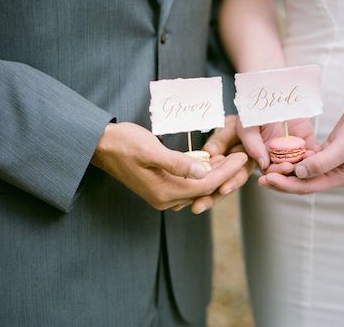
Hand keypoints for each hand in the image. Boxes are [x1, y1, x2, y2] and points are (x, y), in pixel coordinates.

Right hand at [91, 122, 247, 210]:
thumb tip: (203, 171)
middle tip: (243, 157)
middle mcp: (165, 199)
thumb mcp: (151, 150)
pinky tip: (211, 162)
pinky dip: (201, 174)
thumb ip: (177, 163)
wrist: (101, 146)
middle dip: (225, 174)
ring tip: (231, 158)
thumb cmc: (124, 143)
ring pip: (197, 188)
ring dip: (215, 174)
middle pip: (204, 189)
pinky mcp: (160, 187)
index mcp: (165, 192)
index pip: (205, 184)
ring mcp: (162, 195)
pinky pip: (187, 185)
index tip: (242, 158)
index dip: (226, 172)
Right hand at [237, 117, 318, 170]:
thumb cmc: (253, 110)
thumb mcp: (247, 127)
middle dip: (291, 171)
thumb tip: (263, 165)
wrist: (270, 92)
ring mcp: (293, 147)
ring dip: (305, 164)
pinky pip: (313, 150)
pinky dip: (315, 154)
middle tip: (295, 166)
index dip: (277, 172)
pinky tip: (315, 153)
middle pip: (286, 170)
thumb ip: (252, 145)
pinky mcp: (307, 139)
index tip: (284, 168)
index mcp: (263, 154)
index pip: (270, 171)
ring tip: (308, 160)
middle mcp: (278, 154)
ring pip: (301, 163)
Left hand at [259, 98, 343, 192]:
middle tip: (260, 177)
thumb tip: (298, 174)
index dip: (284, 185)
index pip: (306, 187)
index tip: (266, 179)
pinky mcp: (326, 151)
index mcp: (338, 178)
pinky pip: (306, 158)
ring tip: (266, 167)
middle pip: (301, 182)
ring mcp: (329, 163)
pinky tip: (280, 154)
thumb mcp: (343, 147)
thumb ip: (321, 163)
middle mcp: (332, 174)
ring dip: (285, 170)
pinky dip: (294, 157)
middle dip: (281, 181)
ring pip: (302, 171)